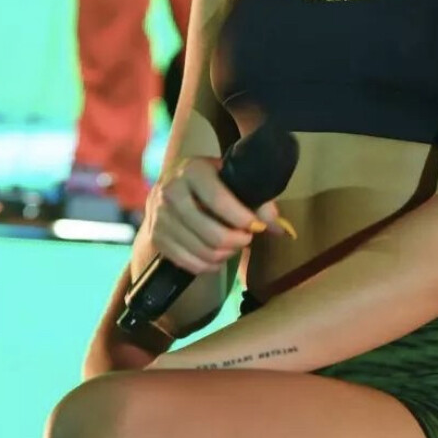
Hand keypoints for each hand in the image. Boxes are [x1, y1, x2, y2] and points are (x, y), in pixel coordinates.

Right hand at [139, 156, 291, 278]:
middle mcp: (170, 192)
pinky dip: (209, 266)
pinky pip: (189, 263)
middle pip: (212, 233)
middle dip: (238, 241)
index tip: (256, 226)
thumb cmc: (208, 182)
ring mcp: (160, 217)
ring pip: (203, 251)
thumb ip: (257, 200)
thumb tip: (281, 228)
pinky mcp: (156, 238)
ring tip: (234, 246)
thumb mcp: (229, 179)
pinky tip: (218, 258)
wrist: (167, 189)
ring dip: (226, 254)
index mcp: (191, 171)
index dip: (243, 219)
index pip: (219, 201)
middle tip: (247, 238)